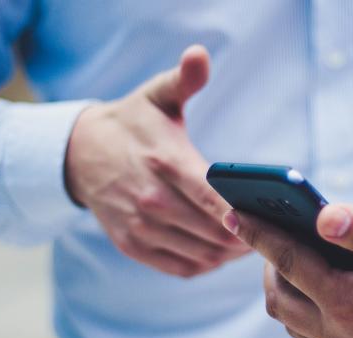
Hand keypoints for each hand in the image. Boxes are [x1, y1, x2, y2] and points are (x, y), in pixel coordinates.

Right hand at [65, 45, 248, 276]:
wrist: (80, 153)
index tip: (270, 218)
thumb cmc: (132, 124)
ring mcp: (140, 226)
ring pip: (202, 254)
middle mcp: (151, 199)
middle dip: (248, 236)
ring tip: (253, 243)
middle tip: (273, 232)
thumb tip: (199, 55)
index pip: (214, 198)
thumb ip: (184, 79)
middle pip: (214, 232)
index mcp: (165, 162)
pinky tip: (222, 253)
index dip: (244, 215)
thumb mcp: (157, 95)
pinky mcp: (133, 245)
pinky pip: (181, 268)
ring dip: (231, 254)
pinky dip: (207, 265)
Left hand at [223, 204, 352, 337]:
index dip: (258, 234)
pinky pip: (312, 337)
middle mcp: (340, 335)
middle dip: (267, 262)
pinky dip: (302, 309)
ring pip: (292, 322)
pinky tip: (318, 288)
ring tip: (292, 257)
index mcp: (349, 304)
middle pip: (279, 298)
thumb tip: (322, 214)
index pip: (288, 262)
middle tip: (271, 232)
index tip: (232, 212)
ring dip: (283, 288)